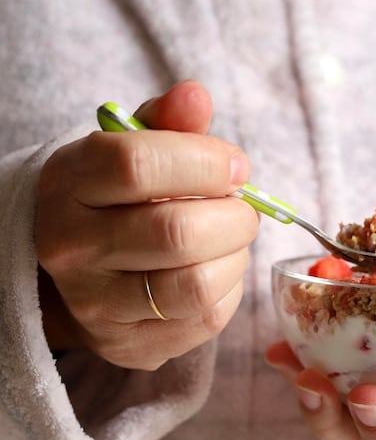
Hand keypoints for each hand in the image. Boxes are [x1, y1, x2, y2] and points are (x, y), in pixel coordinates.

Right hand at [36, 80, 258, 369]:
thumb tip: (196, 95)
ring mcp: (98, 306)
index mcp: (68, 186)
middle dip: (234, 216)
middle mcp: (72, 250)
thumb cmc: (115, 201)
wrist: (78, 271)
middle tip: (243, 208)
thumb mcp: (127, 151)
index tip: (235, 164)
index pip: (138, 164)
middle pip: (177, 232)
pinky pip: (206, 319)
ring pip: (195, 285)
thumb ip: (164, 124)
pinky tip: (218, 270)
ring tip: (231, 240)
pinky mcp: (130, 344)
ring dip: (235, 257)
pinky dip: (230, 289)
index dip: (205, 161)